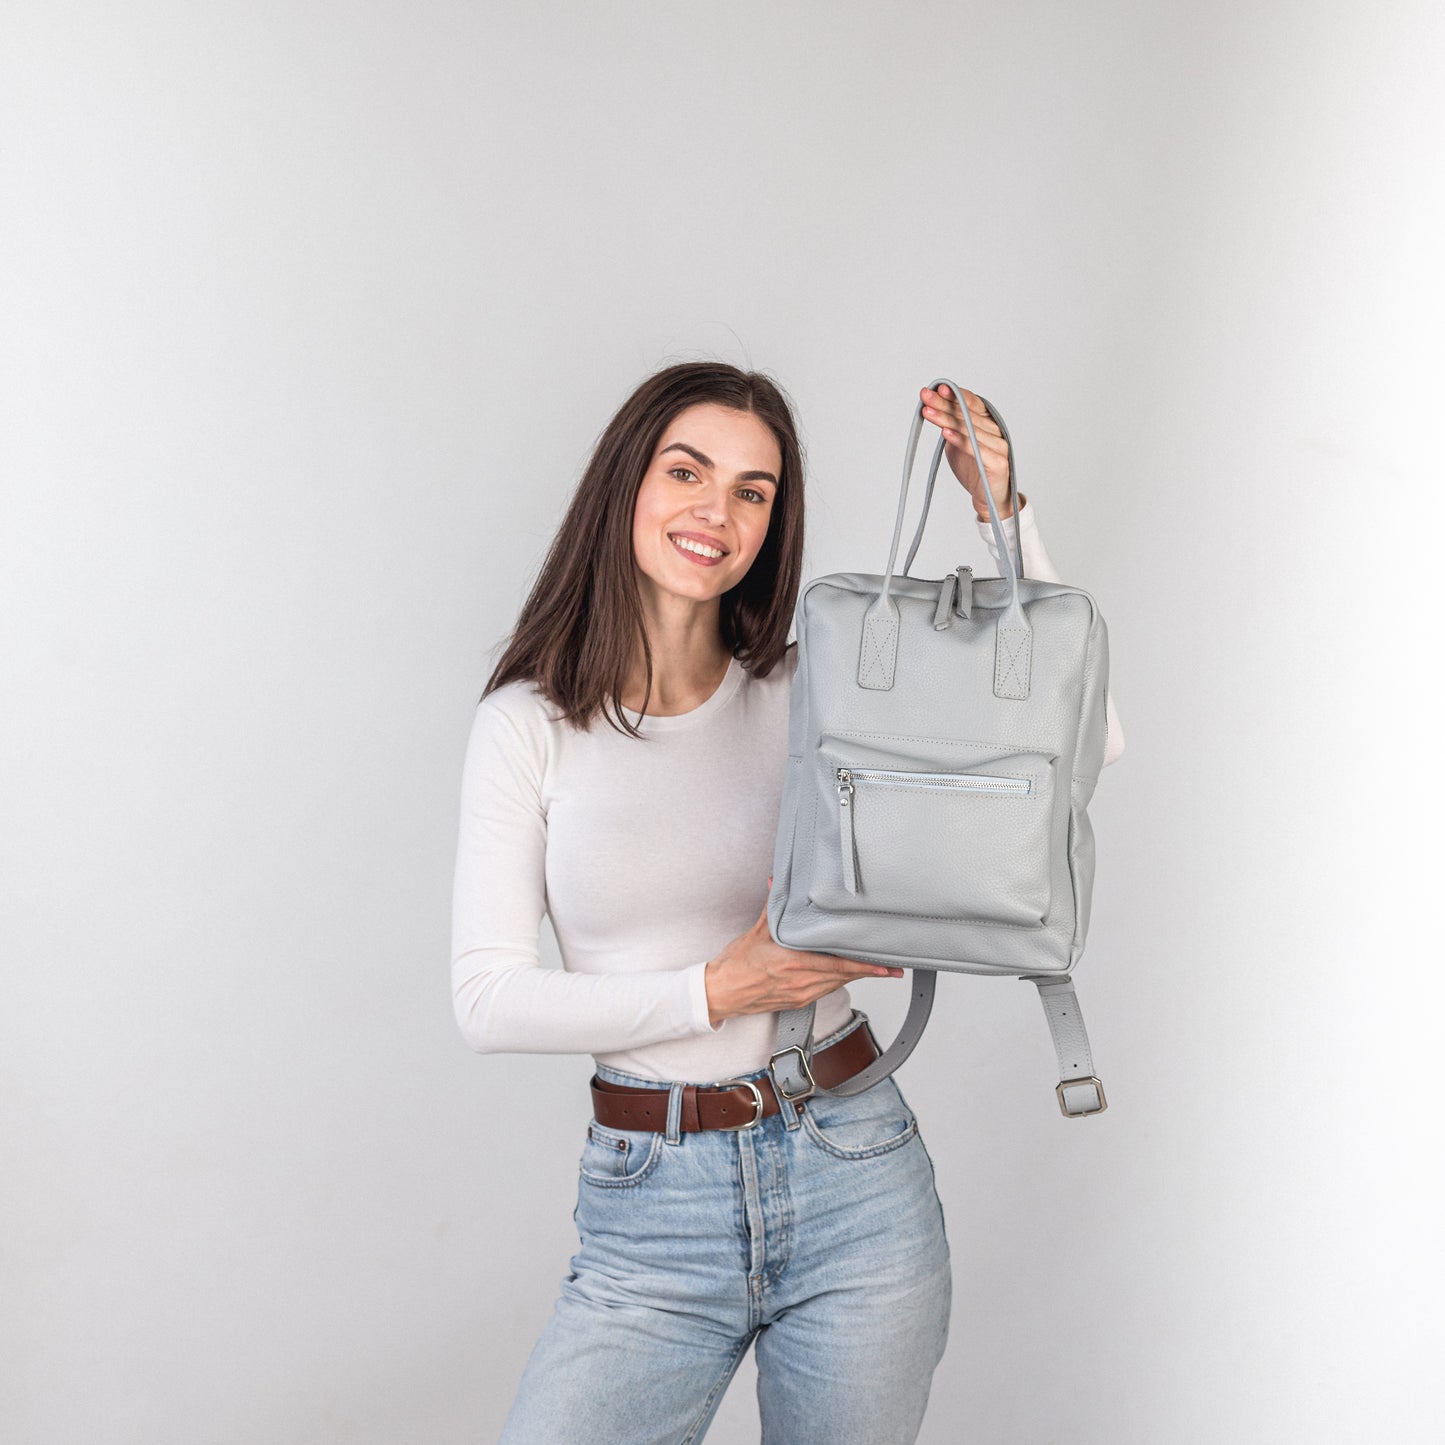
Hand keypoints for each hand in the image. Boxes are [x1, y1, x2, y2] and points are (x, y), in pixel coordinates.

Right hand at [704, 877, 904, 1026]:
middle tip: (891, 966)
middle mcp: (800, 981)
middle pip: (844, 976)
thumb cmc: (736, 965)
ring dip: (855, 975)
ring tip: (875, 968)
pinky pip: (825, 990)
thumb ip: (773, 906)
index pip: (838, 965)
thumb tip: (777, 882)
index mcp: (792, 962)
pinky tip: (844, 973)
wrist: (721, 993)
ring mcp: (800, 994)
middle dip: (868, 970)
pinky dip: (837, 980)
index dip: (865, 966)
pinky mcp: (798, 1001)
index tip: (885, 966)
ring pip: (837, 984)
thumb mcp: (756, 931)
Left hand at [919, 383, 1023, 520]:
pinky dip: (959, 440)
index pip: (971, 403)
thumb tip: (933, 407)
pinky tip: (945, 432)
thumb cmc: (974, 468)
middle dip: (943, 404)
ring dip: (946, 419)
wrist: (989, 498)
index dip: (955, 395)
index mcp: (988, 422)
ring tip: (928, 412)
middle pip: (966, 414)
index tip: (936, 388)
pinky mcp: (997, 463)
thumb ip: (950, 426)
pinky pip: (975, 449)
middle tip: (925, 396)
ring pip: (968, 429)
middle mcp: (996, 430)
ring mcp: (999, 446)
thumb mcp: (957, 443)